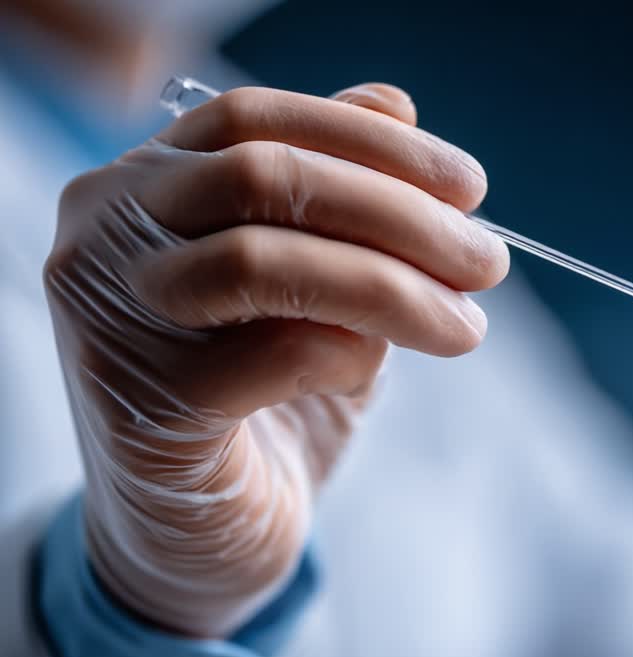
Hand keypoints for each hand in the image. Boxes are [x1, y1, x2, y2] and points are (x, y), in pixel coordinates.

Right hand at [45, 83, 506, 636]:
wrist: (204, 539)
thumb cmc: (263, 401)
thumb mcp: (314, 285)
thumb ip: (338, 197)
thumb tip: (397, 105)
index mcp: (143, 185)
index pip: (258, 119)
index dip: (373, 143)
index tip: (470, 188)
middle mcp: (106, 235)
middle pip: (266, 176)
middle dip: (402, 215)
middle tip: (489, 263)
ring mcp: (112, 319)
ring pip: (264, 259)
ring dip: (393, 287)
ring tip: (466, 325)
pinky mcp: (145, 406)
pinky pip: (275, 352)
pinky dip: (349, 356)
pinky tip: (367, 373)